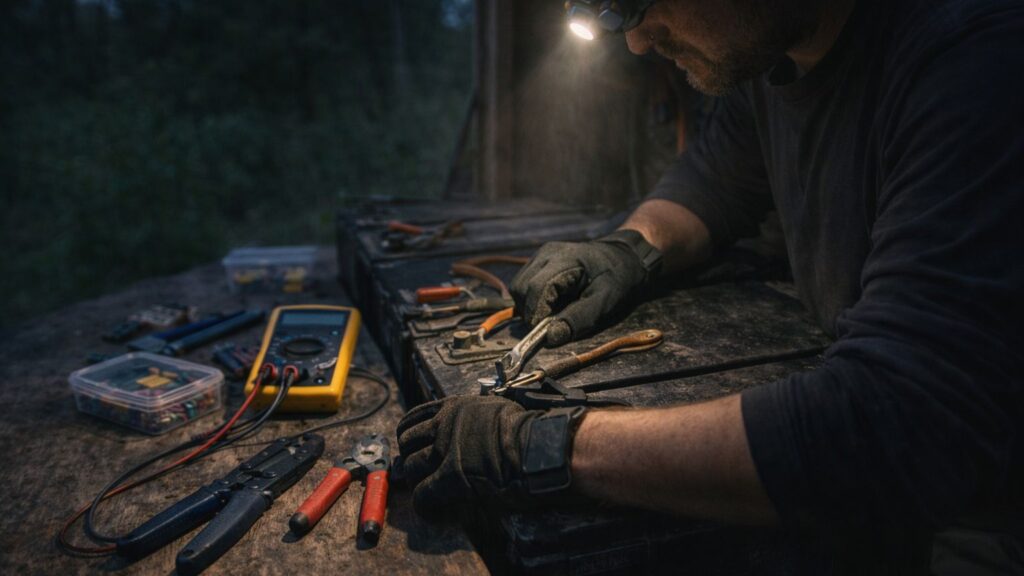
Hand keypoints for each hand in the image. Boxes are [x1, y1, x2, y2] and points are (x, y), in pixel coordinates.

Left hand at [396, 396, 535, 518]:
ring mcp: (445, 450)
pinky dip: (425, 505)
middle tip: (418, 471)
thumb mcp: (495, 410)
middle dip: (409, 457)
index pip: (415, 417)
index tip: (412, 445)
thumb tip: (475, 425)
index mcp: (455, 407)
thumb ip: (475, 416)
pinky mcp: (450, 478)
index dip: (410, 434)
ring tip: (429, 491)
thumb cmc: (528, 431)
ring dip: (417, 481)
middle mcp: (444, 425)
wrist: (540, 448)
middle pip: (406, 441)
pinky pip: (422, 494)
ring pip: (411, 467)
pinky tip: (435, 510)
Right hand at [510, 230, 661, 344]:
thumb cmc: (618, 279)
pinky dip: (533, 299)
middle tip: (553, 323)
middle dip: (532, 311)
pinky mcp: (539, 261)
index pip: (535, 289)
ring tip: (556, 311)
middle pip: (521, 288)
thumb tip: (550, 338)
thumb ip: (579, 319)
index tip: (546, 333)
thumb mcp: (605, 301)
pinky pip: (524, 284)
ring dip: (530, 306)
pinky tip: (553, 301)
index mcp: (565, 259)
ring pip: (518, 287)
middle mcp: (547, 254)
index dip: (536, 315)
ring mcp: (541, 255)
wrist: (625, 257)